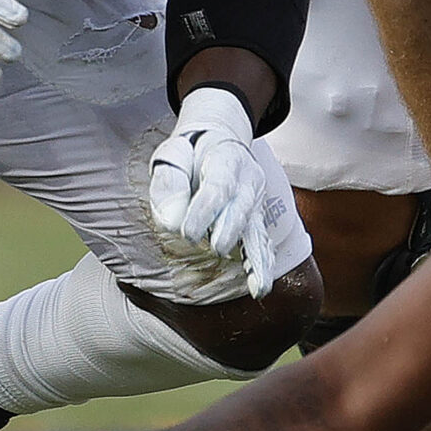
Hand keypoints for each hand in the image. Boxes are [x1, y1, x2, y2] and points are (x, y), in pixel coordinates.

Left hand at [149, 86, 277, 296]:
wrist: (217, 142)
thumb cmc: (190, 153)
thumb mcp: (173, 155)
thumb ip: (169, 183)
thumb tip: (170, 222)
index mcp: (227, 159)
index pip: (218, 187)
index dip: (204, 211)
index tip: (188, 234)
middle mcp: (249, 180)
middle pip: (242, 208)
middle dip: (229, 231)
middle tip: (216, 249)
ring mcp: (256, 201)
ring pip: (257, 229)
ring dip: (256, 258)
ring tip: (257, 286)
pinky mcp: (256, 218)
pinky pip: (260, 242)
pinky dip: (261, 265)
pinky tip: (259, 287)